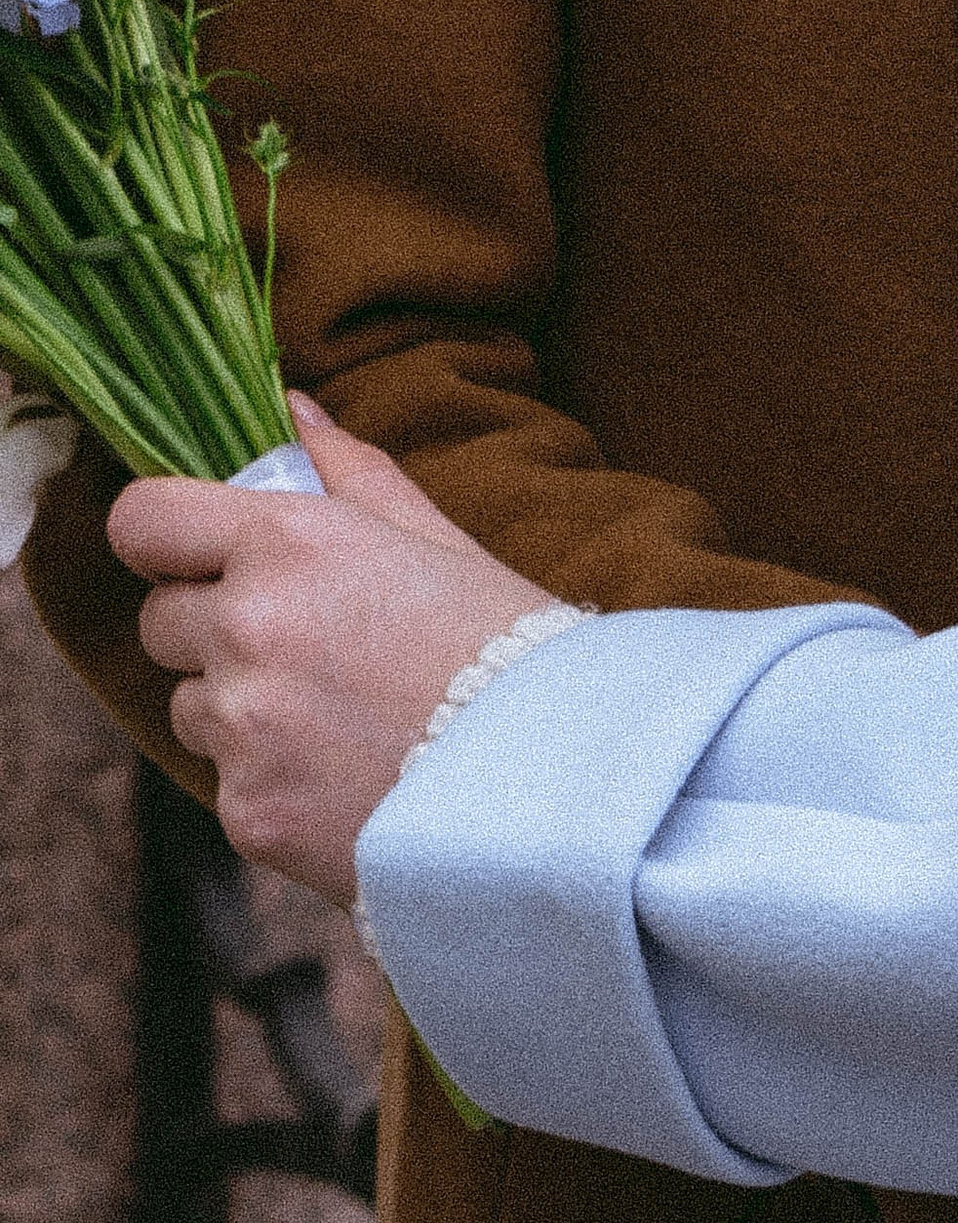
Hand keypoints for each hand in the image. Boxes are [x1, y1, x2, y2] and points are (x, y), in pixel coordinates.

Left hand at [107, 394, 555, 905]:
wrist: (550, 782)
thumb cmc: (503, 644)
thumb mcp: (435, 537)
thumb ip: (349, 469)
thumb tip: (292, 411)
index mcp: (288, 542)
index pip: (142, 520)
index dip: (162, 533)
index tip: (193, 551)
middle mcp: (246, 628)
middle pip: (158, 619)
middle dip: (211, 623)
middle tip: (302, 641)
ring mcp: (240, 727)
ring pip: (189, 705)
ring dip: (237, 704)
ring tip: (337, 713)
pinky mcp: (245, 811)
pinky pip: (224, 779)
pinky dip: (269, 776)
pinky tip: (346, 772)